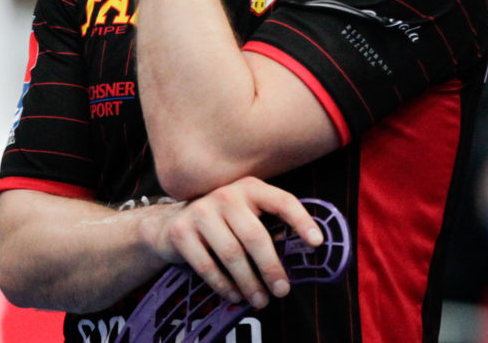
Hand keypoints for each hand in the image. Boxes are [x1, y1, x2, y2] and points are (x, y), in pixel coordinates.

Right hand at [139, 176, 322, 309]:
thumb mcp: (247, 218)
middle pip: (255, 236)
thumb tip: (297, 258)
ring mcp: (200, 211)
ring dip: (249, 282)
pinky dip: (224, 285)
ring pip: (231, 254)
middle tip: (282, 290)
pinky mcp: (181, 231)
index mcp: (249, 188)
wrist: (171, 224)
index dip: (301, 221)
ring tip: (260, 299)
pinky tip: (235, 295)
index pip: (281, 201)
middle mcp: (225, 195)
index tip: (316, 243)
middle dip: (271, 268)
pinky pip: (207, 265)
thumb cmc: (221, 224)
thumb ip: (269, 230)